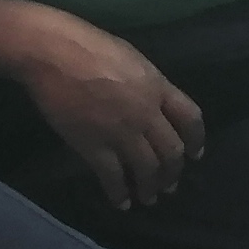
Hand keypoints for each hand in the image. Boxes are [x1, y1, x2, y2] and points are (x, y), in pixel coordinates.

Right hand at [12, 12, 204, 210]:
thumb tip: (154, 102)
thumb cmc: (89, 46)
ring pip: (147, 169)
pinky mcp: (94, 147)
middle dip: (173, 172)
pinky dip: (120, 194)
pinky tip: (122, 203)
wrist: (53, 53)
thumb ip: (148, 84)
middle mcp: (146, 114)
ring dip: (151, 188)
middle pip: (171, 151)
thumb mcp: (132, 58)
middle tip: (170, 185)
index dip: (195, 140)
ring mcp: (121, 132)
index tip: (194, 154)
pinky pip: (113, 177)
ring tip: (150, 198)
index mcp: (157, 87)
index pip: (191, 118)